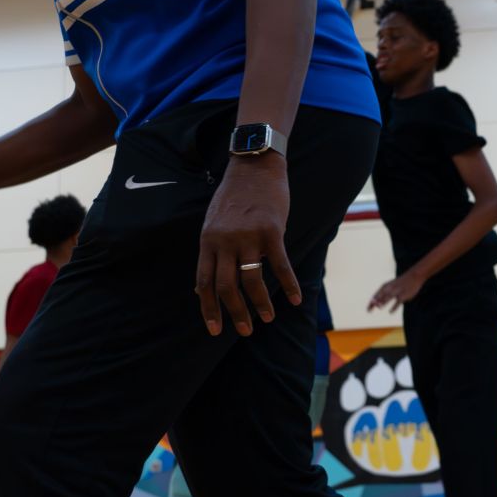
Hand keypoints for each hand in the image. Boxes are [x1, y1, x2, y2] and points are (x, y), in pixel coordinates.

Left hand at [196, 156, 298, 337]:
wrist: (255, 165)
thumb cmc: (235, 195)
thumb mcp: (213, 222)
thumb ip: (210, 251)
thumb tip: (201, 284)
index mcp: (208, 240)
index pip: (204, 282)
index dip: (208, 308)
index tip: (214, 329)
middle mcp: (224, 241)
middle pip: (227, 286)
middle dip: (235, 312)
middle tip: (244, 330)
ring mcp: (248, 236)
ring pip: (251, 280)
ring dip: (260, 304)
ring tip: (267, 318)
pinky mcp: (271, 231)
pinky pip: (280, 265)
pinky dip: (288, 285)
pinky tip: (294, 298)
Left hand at [369, 270, 424, 313]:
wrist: (413, 277)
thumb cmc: (399, 284)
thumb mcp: (390, 287)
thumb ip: (383, 296)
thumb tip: (376, 306)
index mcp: (385, 286)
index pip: (376, 295)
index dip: (371, 303)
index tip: (367, 310)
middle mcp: (390, 288)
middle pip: (381, 296)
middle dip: (375, 302)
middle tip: (370, 309)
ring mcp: (397, 291)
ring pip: (389, 296)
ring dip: (384, 301)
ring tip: (379, 307)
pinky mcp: (403, 295)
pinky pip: (398, 302)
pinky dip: (394, 307)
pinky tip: (390, 312)